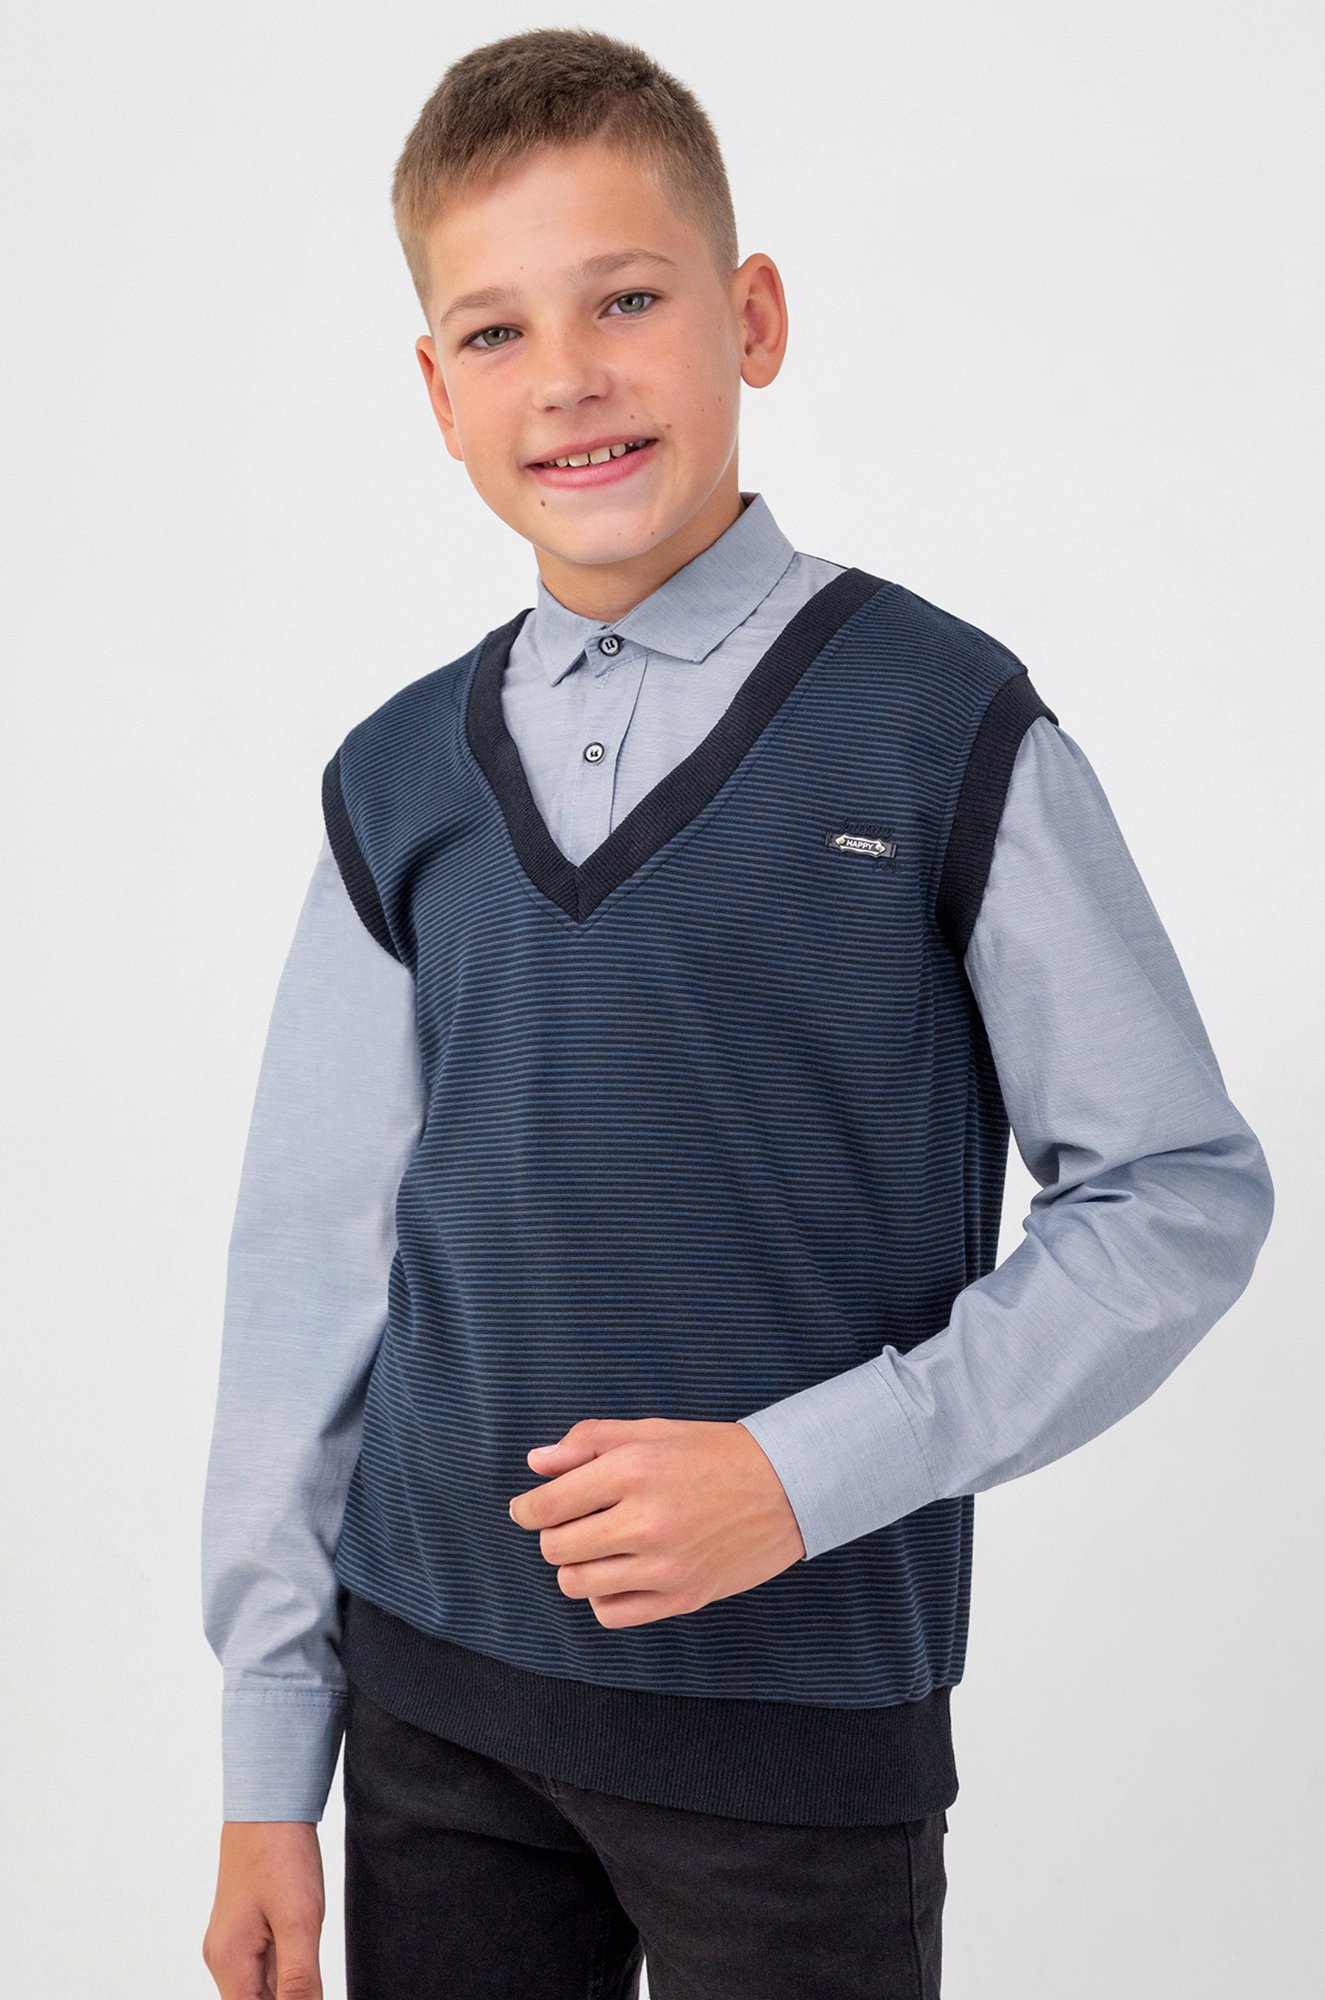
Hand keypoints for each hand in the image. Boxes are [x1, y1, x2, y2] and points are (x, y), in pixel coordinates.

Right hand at [202, 1820, 324, 1998]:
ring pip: (262, 1987)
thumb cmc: (282, 1855)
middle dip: (289, 1995)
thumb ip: (299, 1979)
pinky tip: (303, 1940)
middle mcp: (222, 1959)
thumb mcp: (300, 1920)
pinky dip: (285, 1965)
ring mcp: (230, 1945)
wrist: (268, 1804)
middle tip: (310, 1956)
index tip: (309, 1988)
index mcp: (230, 1962)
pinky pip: (263, 1965)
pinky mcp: (242, 1931)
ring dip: (289, 1983)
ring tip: (307, 1942)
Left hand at [507, 1417, 805, 1627]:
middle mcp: (645, 1520)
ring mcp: (664, 1565)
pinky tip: (618, 1572)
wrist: (789, 1487)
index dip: (526, 1510)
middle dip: (553, 1534)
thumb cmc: (717, 1453)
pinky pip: (611, 1613)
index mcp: (634, 1470)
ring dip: (576, 1565)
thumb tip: (536, 1464)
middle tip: (572, 1523)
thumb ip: (589, 1442)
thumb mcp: (653, 1430)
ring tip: (597, 1547)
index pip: (547, 1506)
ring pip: (576, 1583)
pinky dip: (603, 1596)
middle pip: (555, 1547)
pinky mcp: (682, 1597)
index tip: (527, 1510)